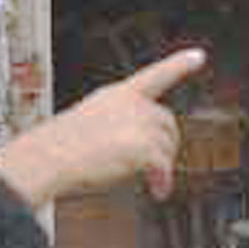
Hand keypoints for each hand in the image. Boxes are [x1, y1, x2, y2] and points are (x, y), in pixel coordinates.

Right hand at [0, 49, 205, 206]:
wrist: (49, 158)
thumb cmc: (60, 147)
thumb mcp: (89, 121)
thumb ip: (117, 124)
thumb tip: (139, 147)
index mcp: (117, 94)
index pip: (156, 74)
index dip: (180, 64)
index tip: (199, 56)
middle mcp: (132, 105)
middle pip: (168, 122)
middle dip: (166, 145)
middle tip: (155, 165)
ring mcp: (139, 124)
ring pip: (168, 147)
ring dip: (163, 166)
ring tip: (151, 181)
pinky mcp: (144, 148)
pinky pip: (164, 168)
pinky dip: (163, 182)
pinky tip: (157, 191)